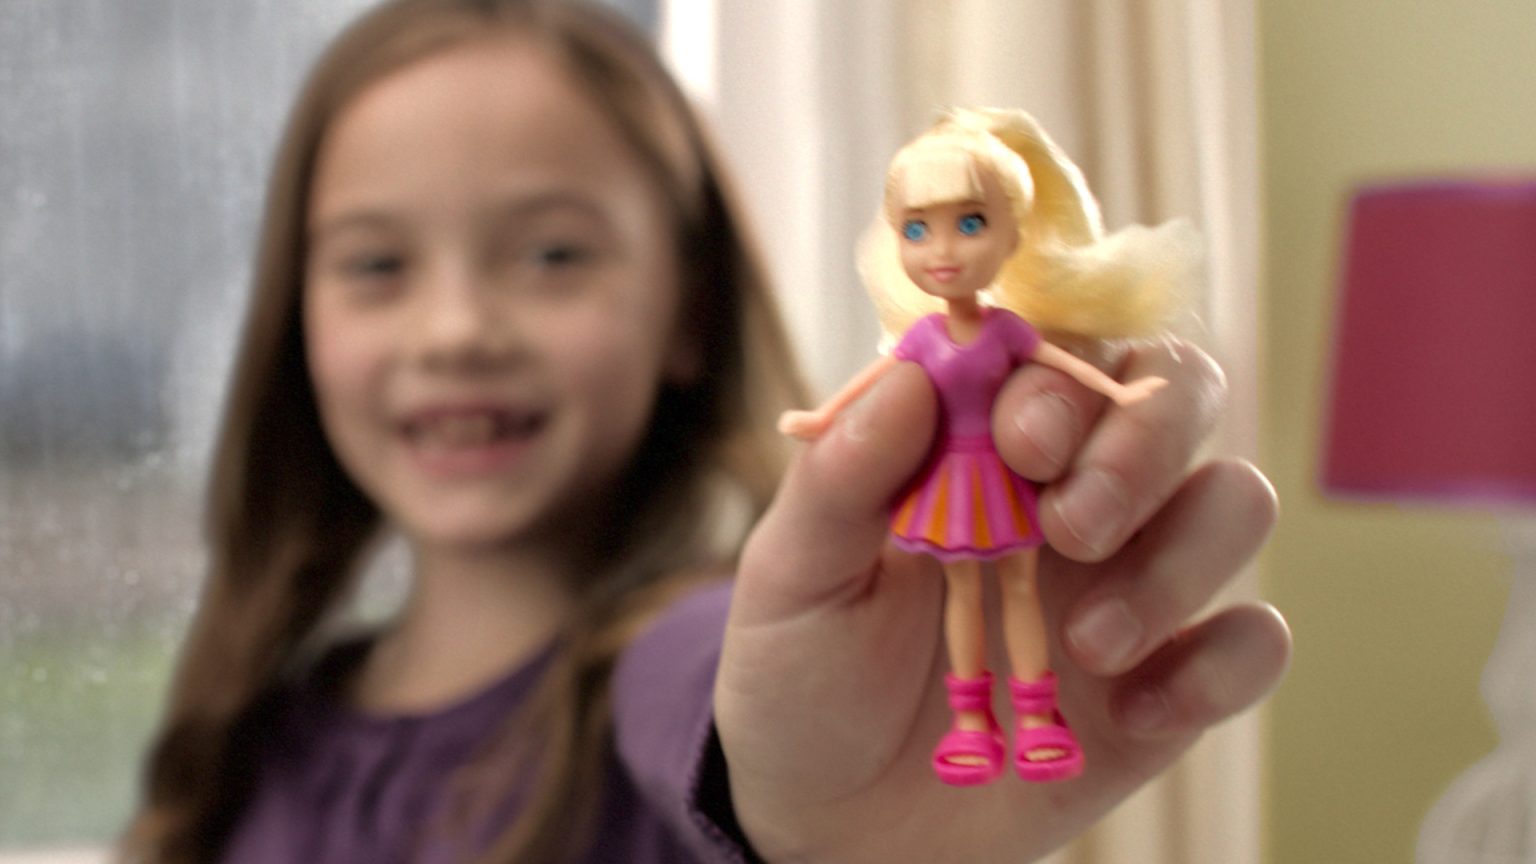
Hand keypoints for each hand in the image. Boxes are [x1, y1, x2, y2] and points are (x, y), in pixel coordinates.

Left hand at [717, 338, 1288, 861]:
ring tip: (1089, 642)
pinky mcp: (1167, 682)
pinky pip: (1253, 643)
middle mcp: (1074, 495)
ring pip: (1236, 504)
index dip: (1063, 379)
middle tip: (1071, 527)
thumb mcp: (792, 576)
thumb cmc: (806, 673)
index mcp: (984, 447)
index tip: (1018, 440)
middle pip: (1178, 396)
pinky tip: (1132, 714)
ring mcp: (1131, 584)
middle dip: (1143, 447)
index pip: (1066, 354)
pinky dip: (1218, 667)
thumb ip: (842, 479)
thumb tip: (914, 378)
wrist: (832, 820)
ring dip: (1180, 561)